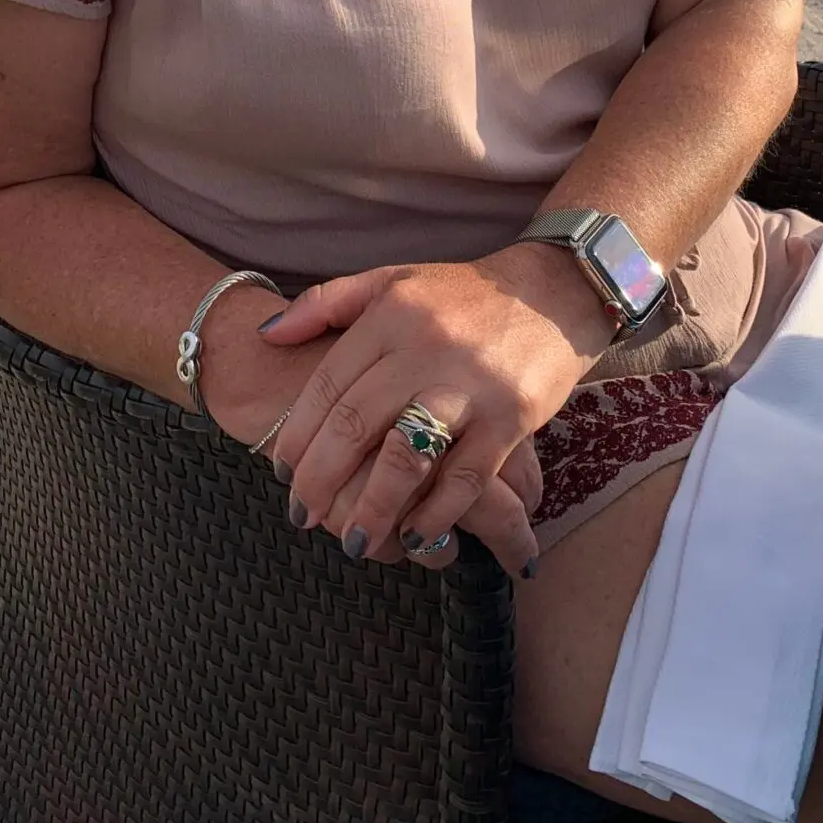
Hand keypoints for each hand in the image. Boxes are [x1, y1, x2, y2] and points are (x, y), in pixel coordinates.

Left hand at [258, 246, 617, 574]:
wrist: (555, 291)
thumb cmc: (464, 294)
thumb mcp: (393, 281)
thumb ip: (327, 303)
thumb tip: (268, 334)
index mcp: (391, 315)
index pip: (329, 384)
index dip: (298, 434)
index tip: (281, 472)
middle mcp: (426, 348)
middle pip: (356, 424)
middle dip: (320, 479)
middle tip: (300, 515)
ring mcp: (470, 385)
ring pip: (407, 458)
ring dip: (373, 508)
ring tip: (353, 541)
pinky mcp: (512, 418)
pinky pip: (466, 478)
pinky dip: (437, 514)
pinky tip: (415, 537)